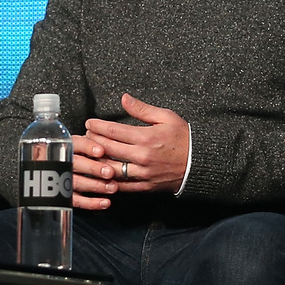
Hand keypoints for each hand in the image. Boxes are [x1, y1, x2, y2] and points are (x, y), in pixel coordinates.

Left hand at [72, 93, 190, 209]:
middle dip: (93, 141)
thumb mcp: (166, 117)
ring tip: (89, 155)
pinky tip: (100, 175)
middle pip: (108, 149)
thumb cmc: (183, 137)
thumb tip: (124, 98)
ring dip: (97, 161)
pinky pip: (122, 186)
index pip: (113, 131)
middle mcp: (142, 156)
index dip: (98, 126)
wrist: (199, 163)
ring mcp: (143, 173)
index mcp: (146, 137)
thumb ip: (142, 109)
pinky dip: (109, 181)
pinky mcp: (145, 186)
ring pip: (111, 168)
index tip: (89, 123)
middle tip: (84, 136)